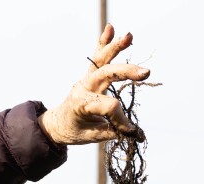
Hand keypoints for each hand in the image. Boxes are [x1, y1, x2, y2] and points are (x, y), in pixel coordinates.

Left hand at [38, 24, 149, 144]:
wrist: (57, 123)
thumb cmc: (74, 131)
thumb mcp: (90, 136)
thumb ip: (110, 132)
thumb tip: (132, 131)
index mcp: (81, 104)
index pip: (109, 107)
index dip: (121, 119)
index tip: (128, 131)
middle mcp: (83, 88)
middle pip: (106, 74)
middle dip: (126, 72)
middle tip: (146, 73)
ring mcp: (86, 79)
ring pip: (101, 60)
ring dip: (115, 47)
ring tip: (129, 36)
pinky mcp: (89, 75)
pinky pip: (97, 56)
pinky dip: (104, 42)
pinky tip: (111, 27)